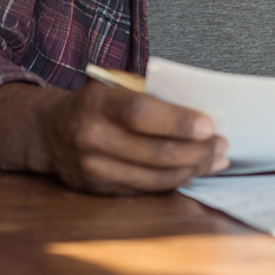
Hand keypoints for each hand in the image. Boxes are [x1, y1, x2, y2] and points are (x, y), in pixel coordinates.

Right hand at [41, 79, 228, 192]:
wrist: (51, 131)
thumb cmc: (99, 101)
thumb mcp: (117, 84)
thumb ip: (151, 91)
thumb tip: (201, 104)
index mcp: (98, 104)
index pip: (141, 115)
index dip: (178, 122)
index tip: (209, 125)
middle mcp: (92, 138)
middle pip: (154, 152)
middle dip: (196, 150)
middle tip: (223, 143)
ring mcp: (93, 169)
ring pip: (153, 177)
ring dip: (192, 169)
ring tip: (217, 159)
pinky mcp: (98, 190)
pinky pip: (144, 189)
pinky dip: (174, 181)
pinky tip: (193, 171)